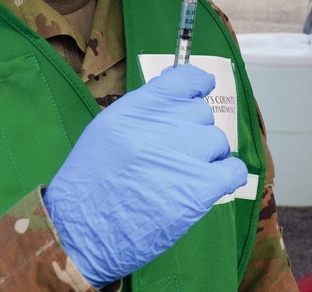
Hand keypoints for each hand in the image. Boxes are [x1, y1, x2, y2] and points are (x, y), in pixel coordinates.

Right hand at [43, 63, 247, 287]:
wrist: (78, 233)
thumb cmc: (88, 187)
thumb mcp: (106, 133)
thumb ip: (142, 114)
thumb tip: (178, 102)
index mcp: (135, 109)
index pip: (183, 78)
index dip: (198, 84)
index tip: (202, 90)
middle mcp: (160, 126)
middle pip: (201, 113)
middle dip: (194, 132)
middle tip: (176, 156)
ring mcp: (181, 156)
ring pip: (217, 141)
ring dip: (207, 158)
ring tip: (183, 178)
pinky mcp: (198, 189)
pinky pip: (233, 170)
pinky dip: (227, 177)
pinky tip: (211, 186)